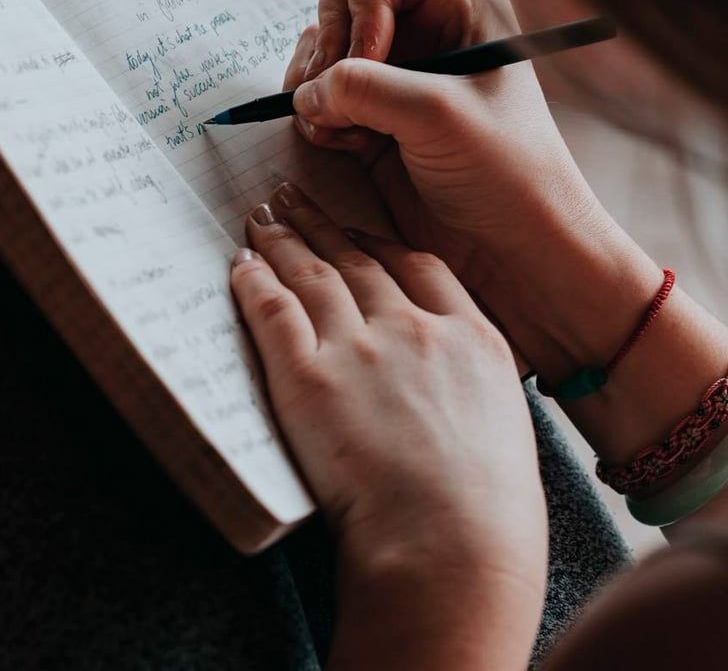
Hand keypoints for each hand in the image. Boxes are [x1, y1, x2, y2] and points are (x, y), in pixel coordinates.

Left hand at [230, 182, 546, 665]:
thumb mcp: (504, 427)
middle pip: (356, 257)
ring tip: (263, 216)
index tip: (355, 227)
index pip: (416, 264)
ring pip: (311, 273)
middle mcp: (413, 327)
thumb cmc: (487, 512)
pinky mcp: (307, 376)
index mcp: (470, 336)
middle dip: (320, 223)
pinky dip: (253, 282)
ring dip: (283, 239)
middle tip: (293, 198)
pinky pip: (272, 310)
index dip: (377, 238)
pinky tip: (241, 264)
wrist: (450, 548)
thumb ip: (467, 387)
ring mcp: (359, 347)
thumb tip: (441, 386)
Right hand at [285, 0, 653, 368]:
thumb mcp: (436, 114)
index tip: (370, 63)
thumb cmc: (506, 173)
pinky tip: (350, 147)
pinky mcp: (370, 116)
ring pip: (317, 50)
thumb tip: (306, 91)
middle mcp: (420, 29)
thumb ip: (362, 85)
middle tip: (340, 98)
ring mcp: (392, 73)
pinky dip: (318, 119)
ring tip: (348, 131)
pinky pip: (316, 95)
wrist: (515, 249)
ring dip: (317, 89)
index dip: (357, 7)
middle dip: (327, 48)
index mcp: (456, 2)